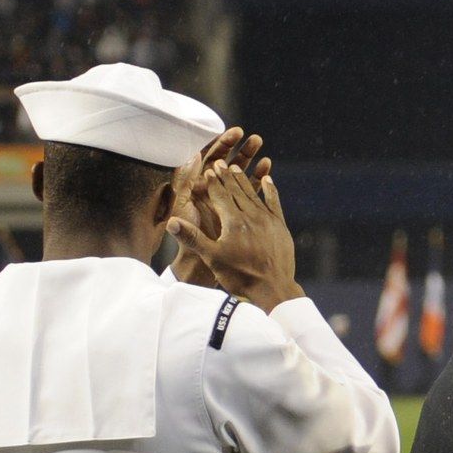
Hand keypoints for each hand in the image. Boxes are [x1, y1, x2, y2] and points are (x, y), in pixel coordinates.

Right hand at [166, 155, 298, 311]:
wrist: (273, 289)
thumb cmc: (240, 276)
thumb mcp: (212, 258)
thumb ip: (193, 237)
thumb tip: (171, 222)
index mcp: (233, 222)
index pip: (220, 196)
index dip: (213, 182)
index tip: (207, 170)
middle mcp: (251, 216)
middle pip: (236, 191)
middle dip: (226, 176)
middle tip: (220, 163)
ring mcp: (268, 220)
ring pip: (253, 194)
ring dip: (244, 180)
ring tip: (237, 168)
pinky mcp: (280, 226)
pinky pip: (274, 203)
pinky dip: (270, 190)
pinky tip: (267, 179)